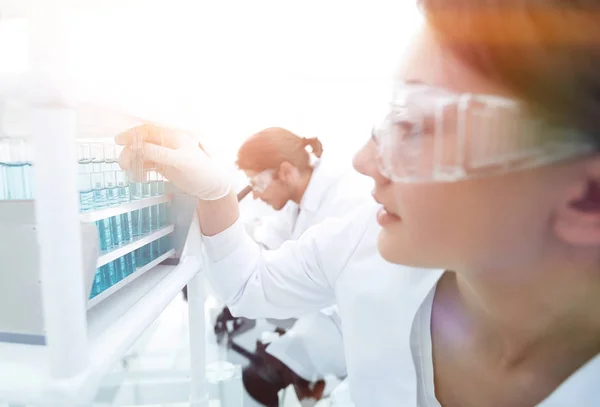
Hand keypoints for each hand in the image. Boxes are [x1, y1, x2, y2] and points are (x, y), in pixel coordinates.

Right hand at [115, 124, 231, 199]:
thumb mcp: (180, 161)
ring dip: (133, 162)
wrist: (211, 187)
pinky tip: (139, 178)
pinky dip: (140, 170)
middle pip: (141, 143)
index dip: (132, 134)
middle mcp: (166, 143)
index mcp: (172, 136)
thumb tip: (139, 147)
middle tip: (124, 165)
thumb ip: (160, 154)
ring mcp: (164, 154)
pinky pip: (147, 165)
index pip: (148, 131)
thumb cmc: (200, 171)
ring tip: (130, 173)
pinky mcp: (164, 166)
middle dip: (130, 152)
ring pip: (142, 154)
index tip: (119, 141)